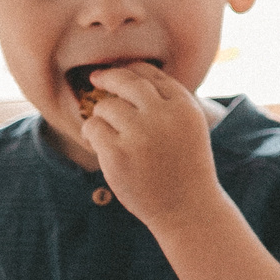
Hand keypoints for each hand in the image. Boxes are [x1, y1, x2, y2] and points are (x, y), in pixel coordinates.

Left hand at [82, 61, 222, 228]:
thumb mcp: (189, 127)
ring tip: (106, 130)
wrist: (188, 209)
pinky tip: (98, 143)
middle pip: (127, 81)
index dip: (132, 70)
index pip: (151, 73)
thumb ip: (167, 102)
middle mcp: (163, 115)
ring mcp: (140, 134)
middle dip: (108, 76)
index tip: (119, 73)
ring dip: (101, 114)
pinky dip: (91, 133)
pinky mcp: (118, 153)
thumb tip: (128, 76)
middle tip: (96, 78)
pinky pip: (93, 127)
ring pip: (106, 105)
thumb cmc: (185, 168)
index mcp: (184, 106)